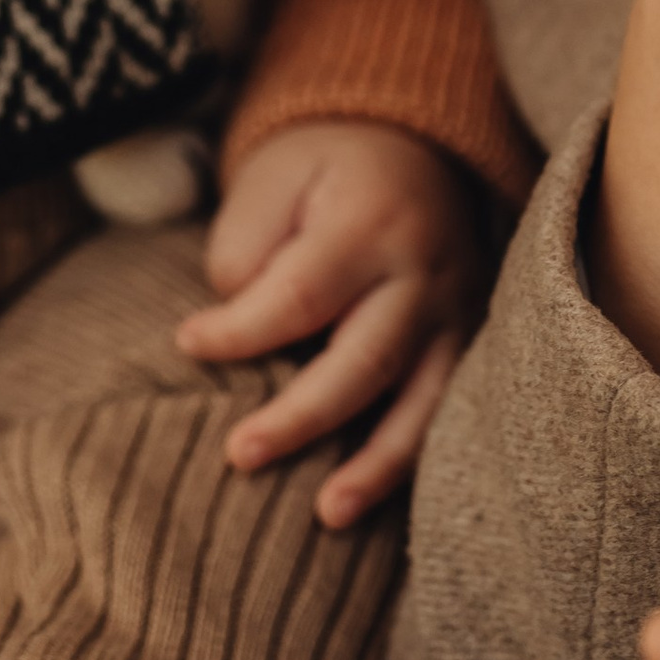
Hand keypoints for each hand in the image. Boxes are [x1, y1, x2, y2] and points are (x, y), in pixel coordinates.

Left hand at [177, 118, 483, 528]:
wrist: (415, 143)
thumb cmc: (324, 170)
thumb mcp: (274, 179)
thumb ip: (248, 252)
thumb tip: (237, 330)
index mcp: (370, 220)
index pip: (301, 294)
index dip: (241, 331)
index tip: (188, 344)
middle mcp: (425, 270)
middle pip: (366, 358)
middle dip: (302, 417)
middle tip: (240, 456)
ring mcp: (458, 310)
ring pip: (425, 401)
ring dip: (376, 465)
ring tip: (326, 516)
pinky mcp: (471, 341)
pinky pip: (448, 412)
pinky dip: (414, 461)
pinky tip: (377, 502)